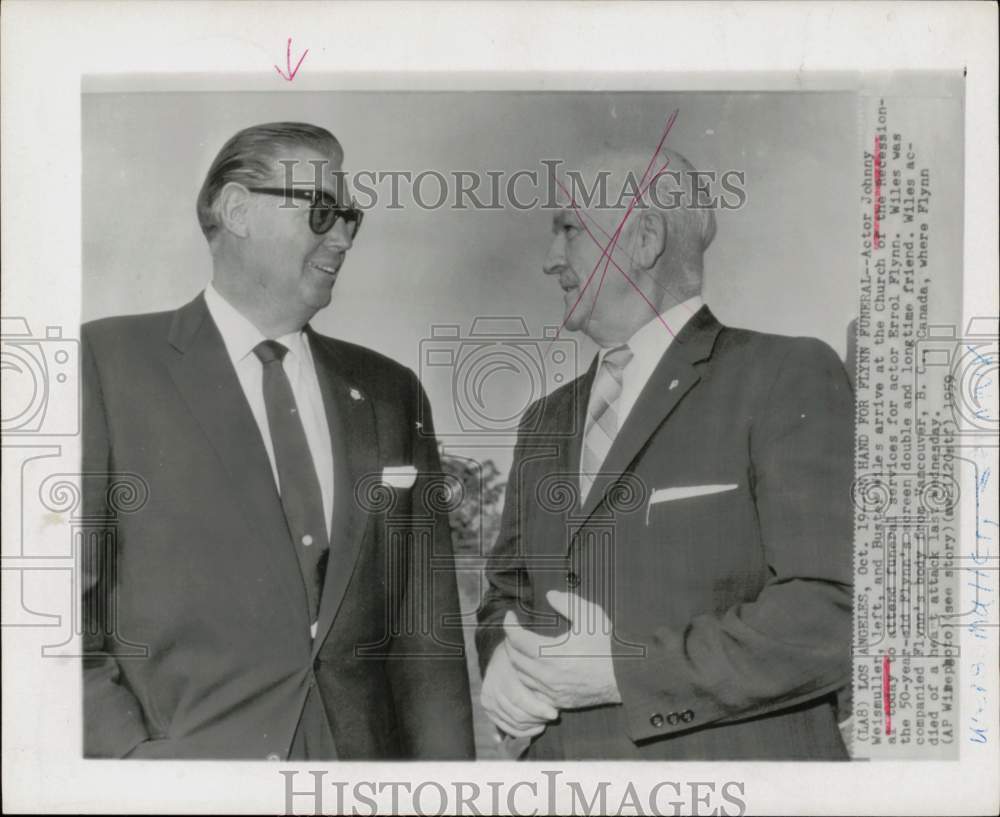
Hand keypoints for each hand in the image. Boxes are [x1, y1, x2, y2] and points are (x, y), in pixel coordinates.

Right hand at [480, 638, 558, 738]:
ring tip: (545, 721)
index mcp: (501, 676)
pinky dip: (523, 731)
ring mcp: (488, 700)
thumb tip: (554, 697)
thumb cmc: (524, 659)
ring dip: (532, 726)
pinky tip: (536, 728)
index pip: (519, 699)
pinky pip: (506, 727)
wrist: (504, 654)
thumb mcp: (530, 663)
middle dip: (537, 719)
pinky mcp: (488, 708)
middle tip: (552, 717)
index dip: (538, 709)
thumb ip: (539, 680)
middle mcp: (491, 690)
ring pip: (513, 723)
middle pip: (516, 714)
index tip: (555, 713)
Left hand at [503, 590, 621, 709]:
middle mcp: (548, 676)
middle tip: (514, 630)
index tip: (510, 616)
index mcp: (552, 654)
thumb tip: (549, 595)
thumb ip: (567, 603)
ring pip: (521, 677)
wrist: (628, 677)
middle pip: (514, 659)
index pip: (517, 639)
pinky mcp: (559, 702)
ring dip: (516, 661)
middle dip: (510, 642)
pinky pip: (533, 693)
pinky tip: (533, 670)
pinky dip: (527, 680)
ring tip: (520, 648)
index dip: (509, 625)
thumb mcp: (590, 616)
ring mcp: (552, 692)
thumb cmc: (609, 645)